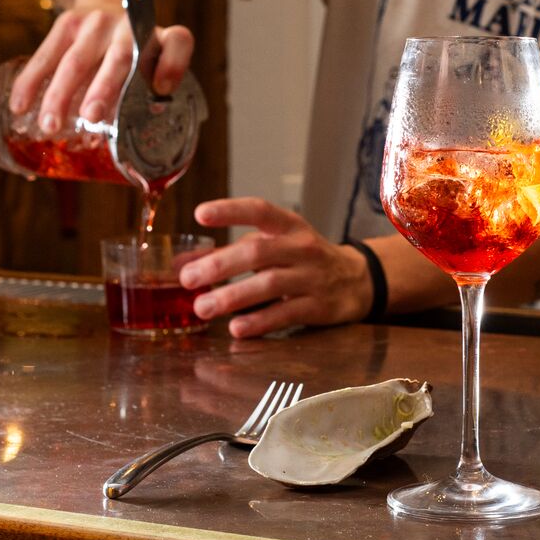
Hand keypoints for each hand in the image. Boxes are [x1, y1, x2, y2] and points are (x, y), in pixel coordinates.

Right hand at [8, 0, 193, 130]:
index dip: (173, 65)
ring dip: (60, 94)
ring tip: (50, 126)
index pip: (177, 42)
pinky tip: (19, 105)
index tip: (163, 89)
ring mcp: (95, 23)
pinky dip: (30, 81)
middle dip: (104, 89)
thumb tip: (153, 111)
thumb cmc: (134, 45)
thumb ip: (161, 81)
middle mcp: (129, 26)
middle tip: (91, 117)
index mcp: (158, 37)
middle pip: (119, 59)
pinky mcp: (66, 24)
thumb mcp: (157, 55)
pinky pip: (45, 55)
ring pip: (75, 60)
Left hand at [180, 198, 373, 338]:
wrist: (357, 281)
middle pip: (258, 252)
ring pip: (269, 284)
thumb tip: (182, 264)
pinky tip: (236, 328)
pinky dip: (259, 322)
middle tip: (188, 280)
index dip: (230, 211)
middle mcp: (302, 247)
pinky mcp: (319, 307)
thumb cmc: (303, 259)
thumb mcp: (274, 246)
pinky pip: (286, 314)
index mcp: (288, 226)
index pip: (259, 211)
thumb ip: (229, 253)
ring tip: (203, 308)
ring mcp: (312, 277)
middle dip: (220, 265)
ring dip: (233, 297)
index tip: (200, 214)